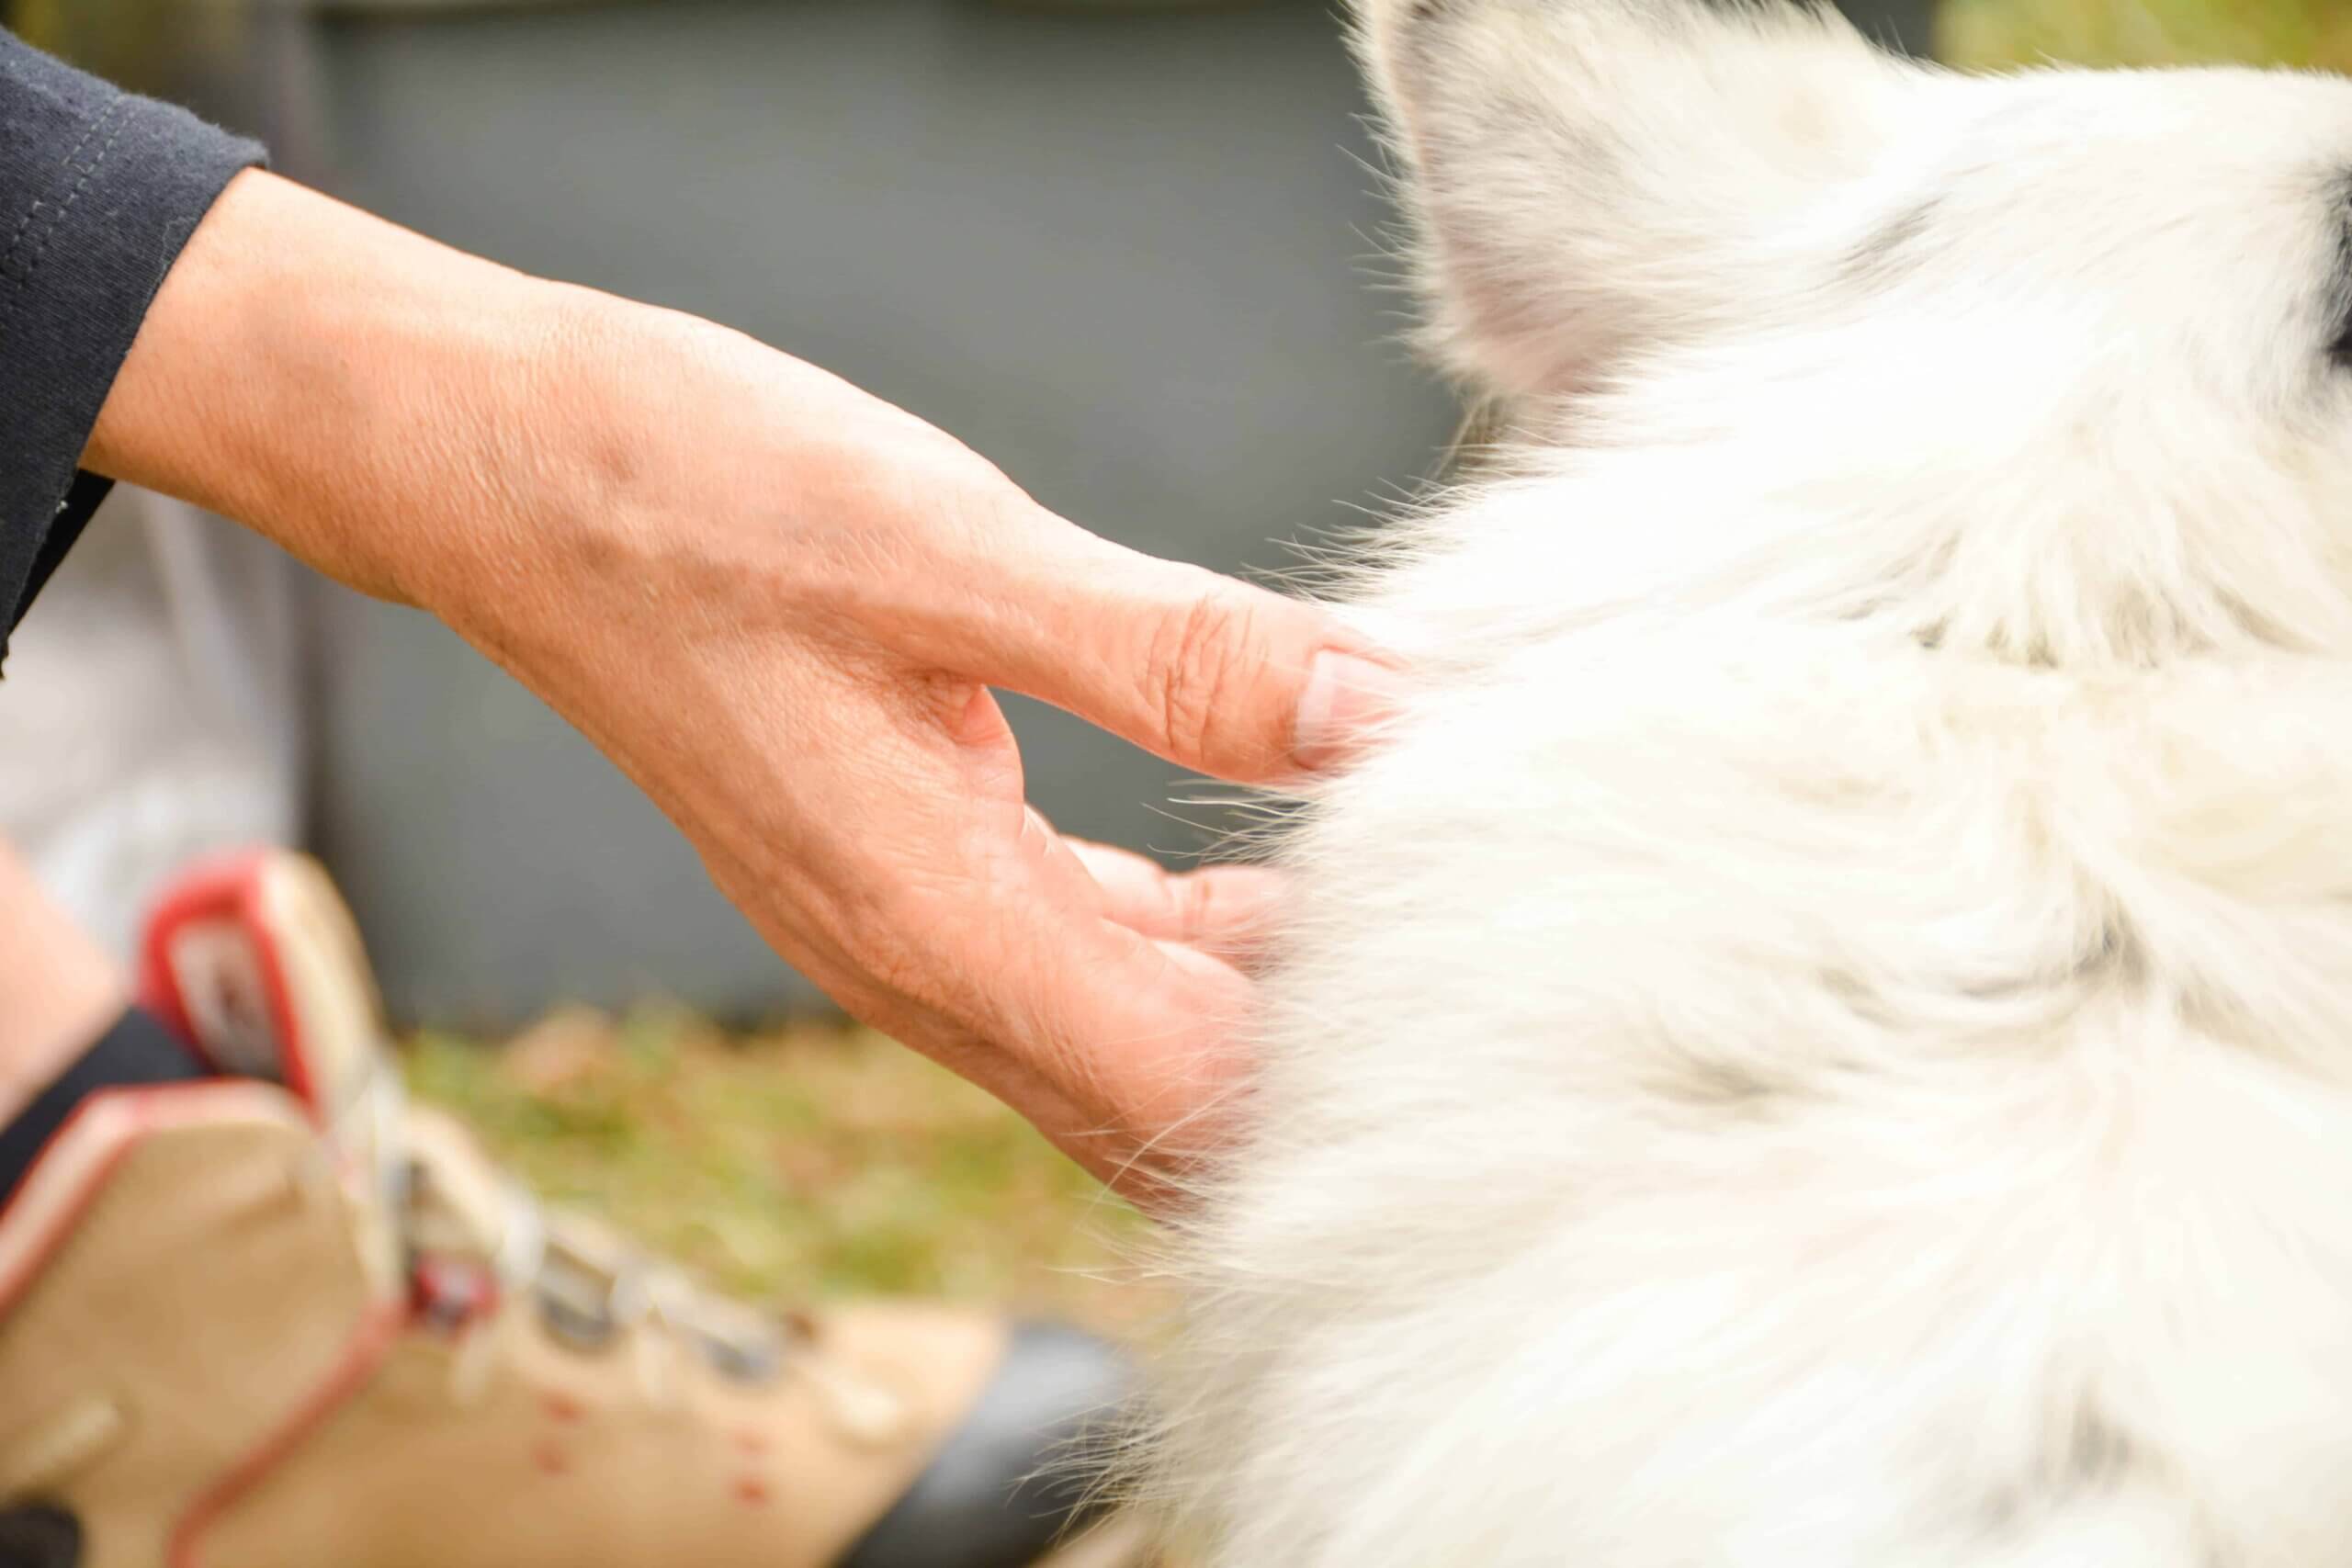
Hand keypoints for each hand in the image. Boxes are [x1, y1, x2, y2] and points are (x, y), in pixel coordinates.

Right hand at [89, 172, 1399, 1194]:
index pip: (1187, 1101)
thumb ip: (1173, 653)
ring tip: (1410, 919)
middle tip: (1478, 972)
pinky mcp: (903, 869)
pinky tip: (1271, 879)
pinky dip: (1190, 949)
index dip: (1345, 1083)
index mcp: (942, 927)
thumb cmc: (695, 495)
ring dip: (1261, 1011)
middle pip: (1165, 1112)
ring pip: (1129, 1046)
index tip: (1484, 1009)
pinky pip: (1082, 962)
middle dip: (1321, 1072)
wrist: (502, 472)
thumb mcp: (951, 551)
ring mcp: (908, 931)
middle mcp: (926, 969)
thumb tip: (1379, 710)